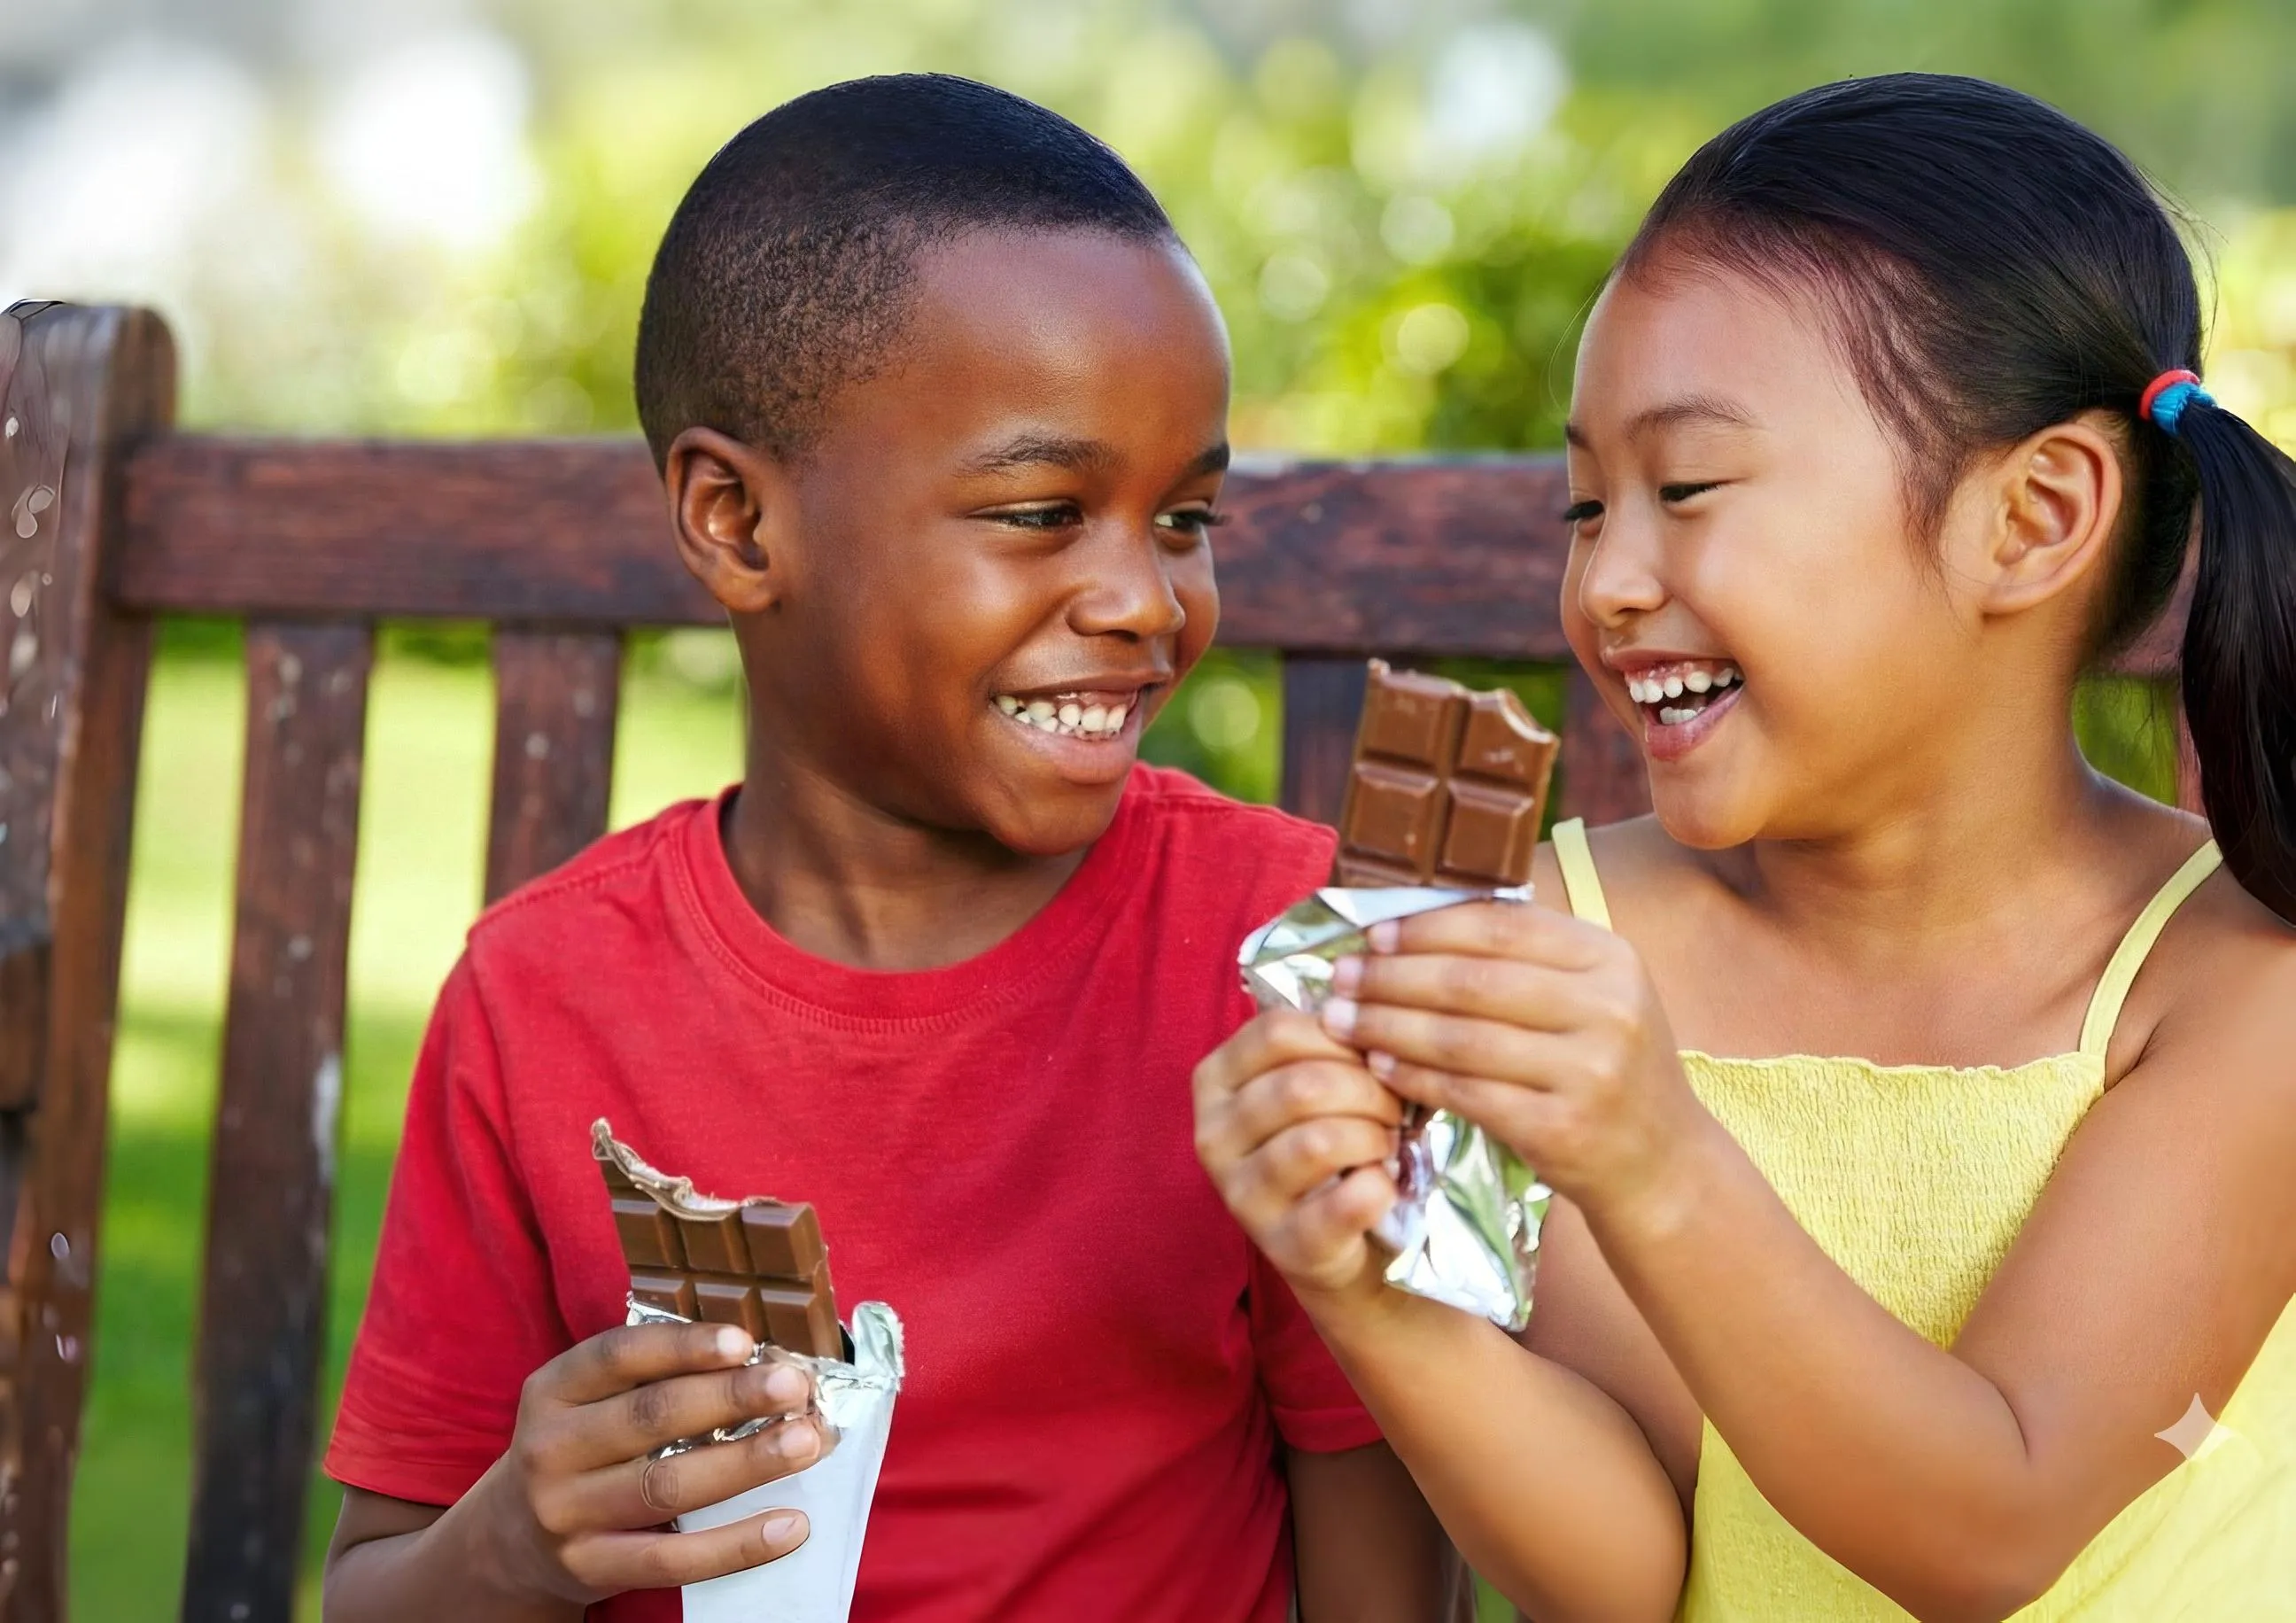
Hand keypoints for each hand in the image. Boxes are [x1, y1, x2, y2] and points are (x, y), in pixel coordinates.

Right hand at [472, 1320, 832, 1603]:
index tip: (744, 1340)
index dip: (683, 1345)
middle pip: (650, 1417)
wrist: (510, 1542)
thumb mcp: (589, 1401)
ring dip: (746, 1463)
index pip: (619, 1355)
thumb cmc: (581, 1451)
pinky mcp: (591, 1568)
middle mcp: (551, 1449)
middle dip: (731, 1397)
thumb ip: (652, 1377)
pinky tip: (790, 1525)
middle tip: (794, 1386)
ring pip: (667, 1485)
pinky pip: (674, 1559)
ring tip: (806, 1441)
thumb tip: (759, 1359)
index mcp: (553, 1390)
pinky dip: (737, 1545)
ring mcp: (567, 1514)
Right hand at [1194, 1008, 1406, 1300]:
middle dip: (1369, 1090)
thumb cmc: (1328, 1142)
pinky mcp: (1283, 1246)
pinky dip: (1380, 1186)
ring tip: (1389, 1144)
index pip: (1277, 1031)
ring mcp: (1240, 1195)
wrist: (1338, 1244)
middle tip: (1395, 1109)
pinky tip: (1384, 1184)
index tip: (1372, 1058)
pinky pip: (1346, 1203)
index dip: (1341, 1037)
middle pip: (1302, 1084)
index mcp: (1215, 1081)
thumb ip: (1325, 1045)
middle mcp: (1212, 1136)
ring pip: (1319, 1140)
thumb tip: (1370, 1014)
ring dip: (1374, 1136)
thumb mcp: (1311, 1084)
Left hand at [1318, 901, 1711, 1227]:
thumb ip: (1524, 958)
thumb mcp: (1591, 995)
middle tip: (1340, 975)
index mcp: (1610, 957)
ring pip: (1461, 1038)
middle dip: (1392, 977)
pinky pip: (1467, 1093)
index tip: (1373, 933)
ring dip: (1388, 1026)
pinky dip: (1414, 1077)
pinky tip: (1379, 1066)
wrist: (1659, 1162)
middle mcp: (1608, 1008)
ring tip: (1341, 1019)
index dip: (1427, 927)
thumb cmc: (1605, 1066)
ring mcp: (1590, 1071)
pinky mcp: (1562, 1127)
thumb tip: (1416, 919)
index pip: (1501, 926)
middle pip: (1472, 981)